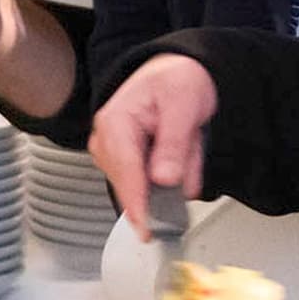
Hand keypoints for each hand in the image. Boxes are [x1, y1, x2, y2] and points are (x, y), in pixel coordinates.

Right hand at [86, 54, 217, 230]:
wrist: (179, 70)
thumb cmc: (178, 79)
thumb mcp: (184, 104)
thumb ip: (174, 144)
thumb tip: (164, 179)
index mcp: (115, 122)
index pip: (125, 172)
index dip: (138, 203)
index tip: (147, 228)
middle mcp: (108, 139)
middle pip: (134, 183)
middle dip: (170, 175)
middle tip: (191, 145)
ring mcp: (116, 153)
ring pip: (148, 185)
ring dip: (176, 169)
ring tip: (188, 139)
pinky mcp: (128, 162)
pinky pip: (155, 182)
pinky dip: (176, 171)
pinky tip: (184, 149)